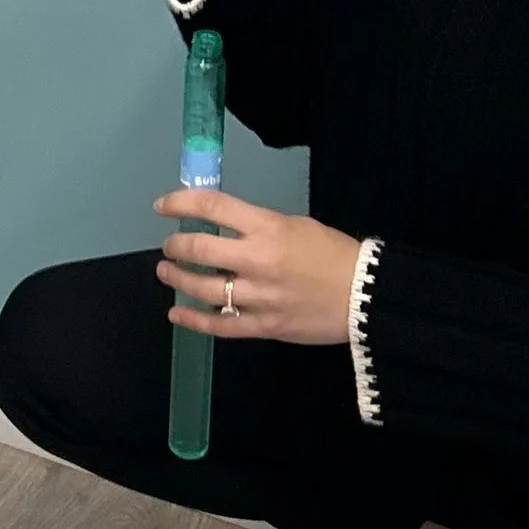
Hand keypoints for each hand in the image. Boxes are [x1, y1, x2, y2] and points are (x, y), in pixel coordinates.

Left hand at [156, 188, 361, 344]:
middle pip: (200, 250)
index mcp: (267, 228)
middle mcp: (258, 260)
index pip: (212, 207)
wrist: (365, 295)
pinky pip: (221, 325)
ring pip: (204, 289)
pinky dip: (194, 320)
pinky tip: (177, 313)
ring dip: (178, 279)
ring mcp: (259, 296)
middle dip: (175, 246)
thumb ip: (258, 227)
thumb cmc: (332, 254)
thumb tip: (225, 229)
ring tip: (167, 272)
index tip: (163, 206)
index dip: (180, 203)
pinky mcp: (264, 326)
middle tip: (169, 246)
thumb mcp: (294, 224)